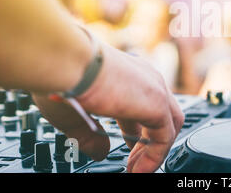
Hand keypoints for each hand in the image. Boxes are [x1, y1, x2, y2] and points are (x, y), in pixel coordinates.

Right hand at [33, 42, 183, 172]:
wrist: (64, 59)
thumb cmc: (61, 78)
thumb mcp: (76, 114)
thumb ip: (92, 136)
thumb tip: (101, 152)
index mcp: (127, 75)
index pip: (141, 104)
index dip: (135, 130)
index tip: (125, 147)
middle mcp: (145, 78)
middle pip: (161, 114)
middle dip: (149, 140)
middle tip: (134, 161)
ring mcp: (154, 88)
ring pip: (169, 123)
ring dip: (155, 150)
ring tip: (137, 170)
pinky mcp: (157, 103)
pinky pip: (165, 136)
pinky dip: (155, 156)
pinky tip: (139, 170)